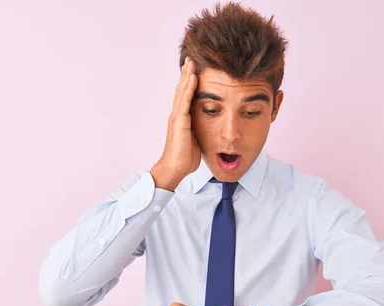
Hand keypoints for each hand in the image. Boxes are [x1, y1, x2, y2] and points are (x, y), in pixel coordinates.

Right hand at [151, 57, 201, 190]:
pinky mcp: (179, 122)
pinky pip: (184, 102)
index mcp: (181, 119)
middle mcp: (177, 115)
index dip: (189, 82)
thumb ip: (198, 129)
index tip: (194, 69)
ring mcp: (177, 117)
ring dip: (187, 76)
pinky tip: (192, 78)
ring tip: (191, 62)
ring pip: (182, 92)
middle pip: (182, 90)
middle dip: (186, 74)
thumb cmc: (185, 157)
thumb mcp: (195, 139)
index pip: (185, 96)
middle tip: (191, 59)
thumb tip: (207, 126)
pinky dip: (188, 89)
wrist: (176, 168)